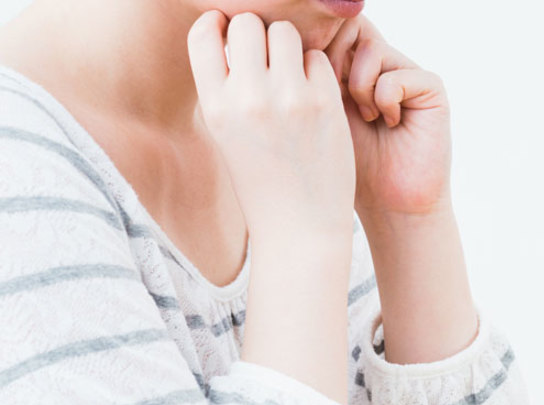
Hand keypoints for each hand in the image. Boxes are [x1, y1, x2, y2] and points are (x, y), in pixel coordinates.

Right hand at [187, 10, 354, 403]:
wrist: (300, 228)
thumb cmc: (262, 183)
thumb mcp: (227, 136)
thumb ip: (227, 89)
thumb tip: (230, 34)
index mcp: (215, 106)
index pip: (204, 33)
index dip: (218, 28)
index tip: (230, 39)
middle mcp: (249, 98)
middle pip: (247, 23)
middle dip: (256, 32)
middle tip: (267, 56)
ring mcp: (290, 100)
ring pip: (285, 32)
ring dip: (288, 44)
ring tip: (291, 71)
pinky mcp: (326, 105)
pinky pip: (319, 59)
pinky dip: (316, 69)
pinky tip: (314, 93)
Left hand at [324, 16, 453, 218]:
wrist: (390, 204)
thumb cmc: (346, 167)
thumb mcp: (315, 114)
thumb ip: (306, 74)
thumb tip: (285, 39)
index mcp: (350, 65)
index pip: (329, 27)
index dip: (314, 48)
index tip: (308, 84)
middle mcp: (381, 64)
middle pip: (351, 26)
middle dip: (334, 59)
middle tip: (334, 95)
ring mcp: (407, 73)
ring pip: (370, 48)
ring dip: (359, 84)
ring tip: (365, 116)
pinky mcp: (430, 88)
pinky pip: (396, 75)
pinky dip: (384, 99)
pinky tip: (388, 124)